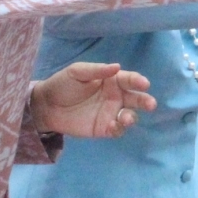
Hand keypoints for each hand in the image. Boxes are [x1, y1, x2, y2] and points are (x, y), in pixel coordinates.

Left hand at [30, 62, 155, 138]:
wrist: (47, 106)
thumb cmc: (63, 84)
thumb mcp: (77, 72)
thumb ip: (97, 70)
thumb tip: (117, 67)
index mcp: (112, 81)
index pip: (129, 80)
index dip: (138, 81)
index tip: (144, 84)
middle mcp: (116, 97)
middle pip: (136, 99)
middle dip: (145, 101)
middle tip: (151, 104)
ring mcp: (111, 113)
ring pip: (129, 116)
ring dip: (132, 117)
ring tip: (126, 118)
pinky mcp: (104, 128)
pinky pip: (117, 130)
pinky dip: (118, 129)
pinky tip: (113, 126)